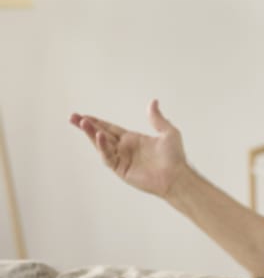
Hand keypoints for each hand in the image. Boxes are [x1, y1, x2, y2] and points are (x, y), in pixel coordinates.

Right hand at [69, 100, 188, 198]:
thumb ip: (157, 118)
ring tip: (82, 122)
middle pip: (101, 134)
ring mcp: (122, 159)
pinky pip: (108, 157)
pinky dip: (102, 147)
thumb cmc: (175, 157)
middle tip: (73, 117)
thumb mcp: (168, 132)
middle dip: (87, 126)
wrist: (176, 176)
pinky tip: (99, 136)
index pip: (110, 128)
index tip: (84, 116)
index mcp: (133, 139)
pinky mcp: (121, 169)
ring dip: (91, 134)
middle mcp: (125, 148)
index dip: (97, 122)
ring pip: (101, 144)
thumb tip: (153, 102)